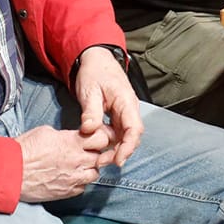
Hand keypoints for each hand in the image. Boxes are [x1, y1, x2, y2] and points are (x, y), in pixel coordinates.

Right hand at [15, 124, 110, 201]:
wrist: (10, 172)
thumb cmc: (24, 150)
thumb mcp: (46, 132)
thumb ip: (64, 135)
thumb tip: (70, 137)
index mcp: (72, 142)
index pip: (102, 139)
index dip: (100, 138)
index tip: (93, 138)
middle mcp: (77, 161)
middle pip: (101, 157)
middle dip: (95, 154)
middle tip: (85, 152)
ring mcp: (73, 179)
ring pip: (94, 174)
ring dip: (89, 169)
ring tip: (78, 167)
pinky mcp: (66, 193)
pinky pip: (82, 188)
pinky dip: (79, 183)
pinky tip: (70, 178)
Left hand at [73, 46, 142, 167]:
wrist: (96, 60)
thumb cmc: (94, 72)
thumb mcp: (90, 90)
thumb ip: (91, 111)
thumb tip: (89, 130)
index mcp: (126, 102)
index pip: (134, 129)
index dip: (128, 147)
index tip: (118, 160)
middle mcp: (129, 109)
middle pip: (131, 137)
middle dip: (120, 153)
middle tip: (101, 163)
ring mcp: (124, 114)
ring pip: (124, 137)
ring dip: (114, 150)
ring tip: (98, 159)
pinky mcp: (117, 116)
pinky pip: (117, 133)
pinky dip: (110, 143)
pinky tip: (98, 149)